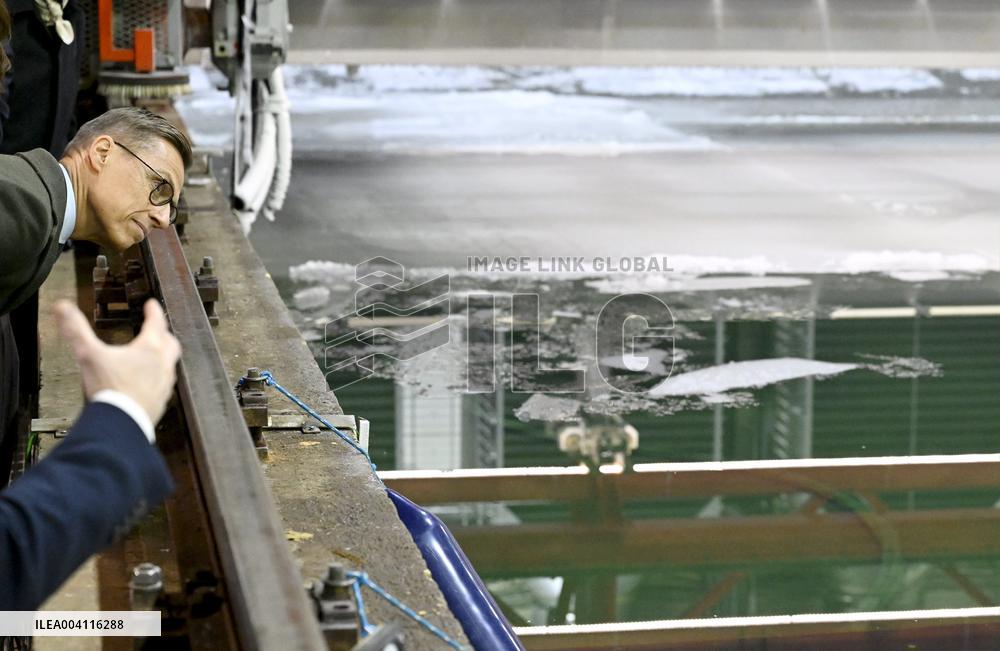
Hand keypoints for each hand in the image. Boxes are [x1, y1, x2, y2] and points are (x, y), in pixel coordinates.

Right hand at [55, 299, 181, 423]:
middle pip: (170, 343)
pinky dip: (159, 378)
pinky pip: (165, 384)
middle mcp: (162, 364)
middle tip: (156, 329)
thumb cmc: (109, 388)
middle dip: (163, 333)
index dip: (153, 311)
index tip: (151, 305)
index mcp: (149, 349)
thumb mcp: (89, 354)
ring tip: (153, 356)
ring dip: (163, 356)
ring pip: (170, 364)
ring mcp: (164, 383)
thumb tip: (63, 307)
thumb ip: (76, 330)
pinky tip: (148, 382)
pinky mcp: (161, 400)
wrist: (121, 422)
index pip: (156, 322)